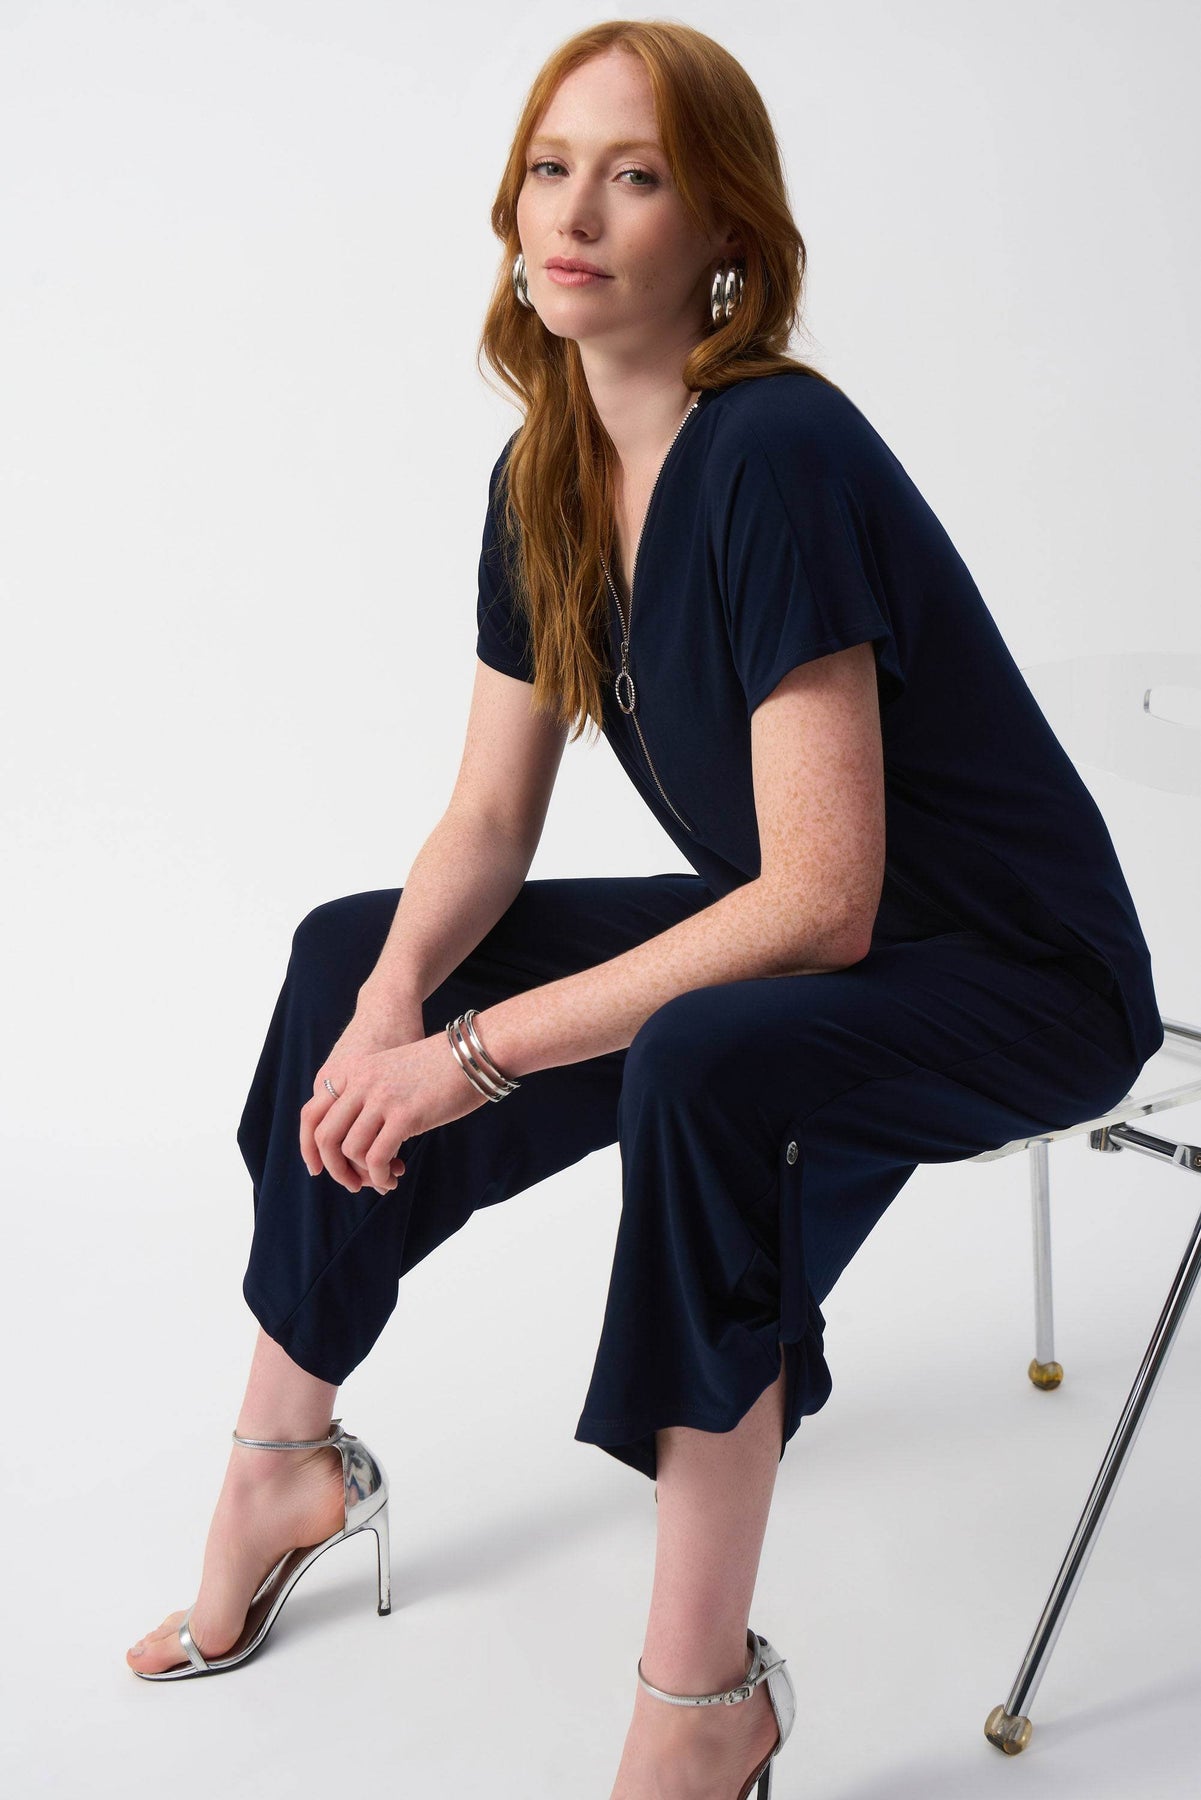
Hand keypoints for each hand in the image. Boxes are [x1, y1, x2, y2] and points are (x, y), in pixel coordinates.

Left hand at [300, 1023, 490, 1194]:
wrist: (474, 1053)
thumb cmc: (440, 1068)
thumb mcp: (392, 1073)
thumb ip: (369, 1097)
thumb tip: (358, 1144)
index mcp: (353, 1072)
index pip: (312, 1115)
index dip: (312, 1148)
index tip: (324, 1169)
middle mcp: (360, 1082)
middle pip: (325, 1137)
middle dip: (337, 1169)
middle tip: (355, 1184)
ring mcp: (380, 1098)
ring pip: (350, 1151)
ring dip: (364, 1175)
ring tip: (383, 1179)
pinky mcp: (404, 1115)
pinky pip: (377, 1157)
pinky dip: (381, 1175)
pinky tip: (394, 1177)